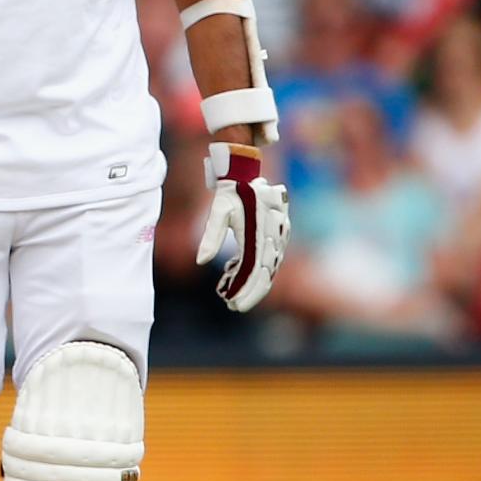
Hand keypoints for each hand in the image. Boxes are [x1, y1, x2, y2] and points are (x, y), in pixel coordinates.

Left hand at [198, 143, 288, 311]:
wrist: (247, 173)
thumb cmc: (231, 192)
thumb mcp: (218, 211)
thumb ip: (210, 236)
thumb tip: (200, 261)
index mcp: (260, 232)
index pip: (254, 269)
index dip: (246, 289)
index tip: (233, 304)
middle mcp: (275, 236)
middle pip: (266, 273)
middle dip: (251, 293)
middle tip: (234, 307)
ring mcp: (280, 235)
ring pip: (270, 268)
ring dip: (254, 283)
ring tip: (233, 295)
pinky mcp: (280, 234)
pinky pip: (271, 258)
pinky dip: (257, 269)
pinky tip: (236, 274)